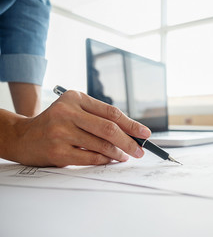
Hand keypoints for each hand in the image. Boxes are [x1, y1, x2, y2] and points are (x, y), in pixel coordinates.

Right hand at [7, 90, 150, 166]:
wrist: (23, 136)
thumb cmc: (55, 123)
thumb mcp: (74, 109)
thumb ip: (98, 116)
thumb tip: (129, 132)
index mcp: (75, 98)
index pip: (111, 112)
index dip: (131, 124)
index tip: (145, 133)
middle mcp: (68, 112)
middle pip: (109, 128)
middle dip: (129, 141)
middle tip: (140, 150)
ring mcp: (61, 132)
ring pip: (101, 145)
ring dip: (118, 153)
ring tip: (126, 155)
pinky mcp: (58, 151)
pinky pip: (90, 157)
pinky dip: (104, 160)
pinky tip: (110, 159)